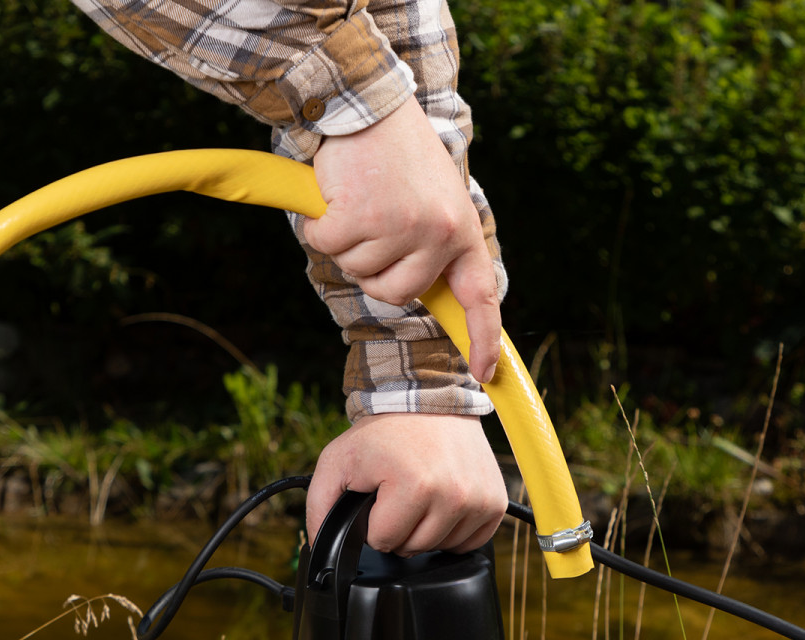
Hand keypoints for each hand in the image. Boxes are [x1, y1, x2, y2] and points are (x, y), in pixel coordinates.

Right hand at [305, 96, 501, 385]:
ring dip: (346, 242)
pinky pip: (328, 246)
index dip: (483, 338)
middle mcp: (439, 232)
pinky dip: (320, 226)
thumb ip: (434, 247)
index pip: (480, 295)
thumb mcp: (434, 200)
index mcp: (462, 231)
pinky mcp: (362, 216)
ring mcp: (402, 226)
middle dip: (373, 271)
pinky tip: (334, 195)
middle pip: (396, 294)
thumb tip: (420, 294)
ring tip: (359, 199)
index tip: (483, 372)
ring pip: (358, 270)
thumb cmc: (398, 155)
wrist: (369, 103)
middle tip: (372, 227)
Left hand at [307, 413, 507, 554]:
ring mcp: (480, 501)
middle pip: (413, 549)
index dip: (373, 521)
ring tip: (421, 494)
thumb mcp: (337, 462)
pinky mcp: (495, 503)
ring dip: (425, 530)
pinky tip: (442, 503)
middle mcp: (455, 496)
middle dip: (399, 527)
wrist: (428, 402)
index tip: (379, 494)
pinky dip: (453, 531)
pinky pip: (469, 543)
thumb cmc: (383, 433)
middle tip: (398, 492)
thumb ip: (319, 507)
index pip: (384, 542)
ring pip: (440, 549)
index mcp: (416, 486)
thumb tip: (320, 546)